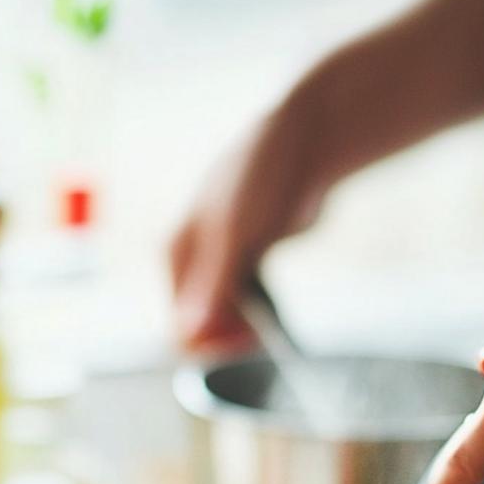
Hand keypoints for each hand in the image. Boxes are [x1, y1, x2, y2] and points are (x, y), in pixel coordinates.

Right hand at [169, 93, 326, 353]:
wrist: (306, 139)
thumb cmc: (264, 173)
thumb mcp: (236, 231)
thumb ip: (214, 283)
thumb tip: (190, 331)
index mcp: (176, 253)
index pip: (179, 323)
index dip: (211, 343)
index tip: (248, 341)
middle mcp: (191, 262)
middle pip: (198, 326)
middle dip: (226, 340)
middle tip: (261, 337)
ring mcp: (219, 263)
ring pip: (220, 320)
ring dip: (240, 333)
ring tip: (266, 329)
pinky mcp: (247, 262)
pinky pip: (241, 307)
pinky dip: (254, 319)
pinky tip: (271, 319)